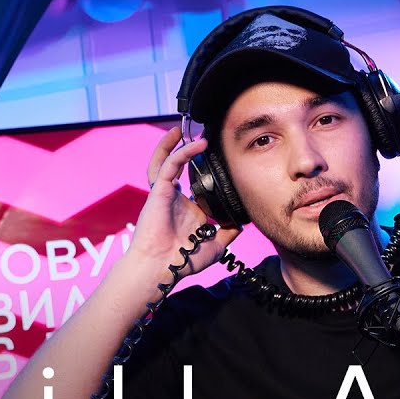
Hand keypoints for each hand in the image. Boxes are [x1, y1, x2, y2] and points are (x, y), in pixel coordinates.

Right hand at [125, 127, 240, 277]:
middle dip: (182, 150)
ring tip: (183, 130)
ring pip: (165, 161)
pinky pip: (169, 165)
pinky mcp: (158, 191)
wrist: (161, 267)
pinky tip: (197, 145)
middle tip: (198, 137)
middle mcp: (175, 199)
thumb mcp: (215, 246)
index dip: (204, 172)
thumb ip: (227, 233)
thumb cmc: (183, 260)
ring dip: (173, 145)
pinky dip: (182, 152)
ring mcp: (165, 194)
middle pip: (174, 168)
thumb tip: (241, 224)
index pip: (195, 185)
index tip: (220, 159)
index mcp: (187, 210)